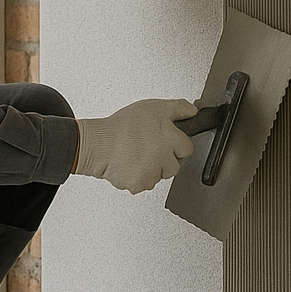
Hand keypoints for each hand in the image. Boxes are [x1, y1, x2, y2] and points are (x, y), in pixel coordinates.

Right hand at [73, 98, 197, 193]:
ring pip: (158, 176)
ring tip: (135, 154)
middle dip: (165, 159)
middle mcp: (165, 158)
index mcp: (171, 139)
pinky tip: (128, 164)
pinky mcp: (139, 184)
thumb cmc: (122, 125)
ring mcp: (152, 173)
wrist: (97, 143)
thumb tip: (193, 112)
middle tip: (149, 148)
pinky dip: (136, 177)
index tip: (165, 142)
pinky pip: (143, 184)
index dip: (176, 144)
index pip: (187, 148)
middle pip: (174, 166)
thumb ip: (178, 109)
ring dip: (151, 169)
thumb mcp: (153, 107)